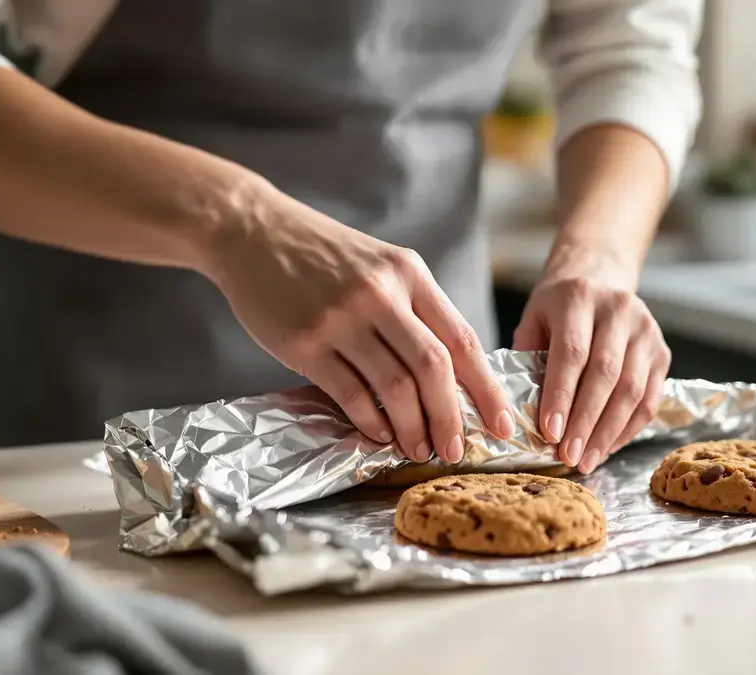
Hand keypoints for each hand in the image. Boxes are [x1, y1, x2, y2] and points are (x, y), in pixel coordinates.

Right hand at [200, 182, 515, 462]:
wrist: (253, 232)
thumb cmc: (323, 255)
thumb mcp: (381, 265)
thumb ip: (415, 310)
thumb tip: (451, 375)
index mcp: (408, 273)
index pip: (461, 338)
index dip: (486, 388)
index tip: (502, 422)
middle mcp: (380, 293)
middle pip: (433, 367)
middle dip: (451, 417)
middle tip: (456, 450)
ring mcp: (340, 318)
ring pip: (393, 386)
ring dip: (411, 426)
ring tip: (418, 449)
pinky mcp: (305, 342)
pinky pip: (349, 393)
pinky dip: (370, 421)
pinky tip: (379, 434)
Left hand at [512, 254, 669, 474]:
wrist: (599, 277)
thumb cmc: (557, 309)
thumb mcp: (534, 321)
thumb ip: (528, 361)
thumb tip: (521, 418)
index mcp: (579, 297)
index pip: (573, 353)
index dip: (562, 395)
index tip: (549, 432)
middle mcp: (619, 309)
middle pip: (606, 374)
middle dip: (585, 421)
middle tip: (568, 455)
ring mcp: (647, 330)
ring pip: (632, 390)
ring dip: (608, 432)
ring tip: (586, 460)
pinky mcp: (663, 352)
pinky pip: (649, 399)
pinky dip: (628, 429)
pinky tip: (606, 448)